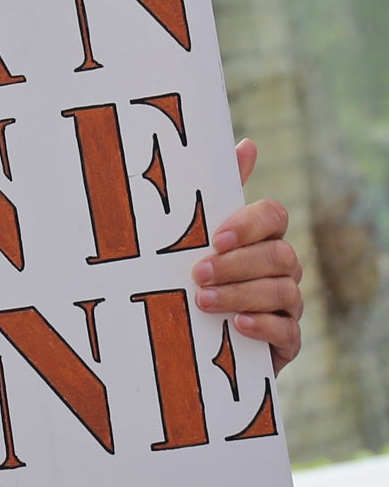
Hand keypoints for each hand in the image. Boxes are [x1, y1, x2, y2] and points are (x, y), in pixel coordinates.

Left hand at [191, 139, 302, 376]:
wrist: (197, 341)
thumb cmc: (201, 280)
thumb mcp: (199, 240)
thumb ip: (220, 196)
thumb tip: (247, 145)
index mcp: (264, 237)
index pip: (273, 216)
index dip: (248, 225)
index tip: (215, 238)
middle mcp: (283, 267)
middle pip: (278, 254)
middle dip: (237, 264)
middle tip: (199, 274)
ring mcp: (288, 304)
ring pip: (283, 290)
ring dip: (242, 294)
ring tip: (204, 302)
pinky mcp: (286, 340)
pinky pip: (288, 330)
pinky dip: (264, 325)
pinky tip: (239, 325)